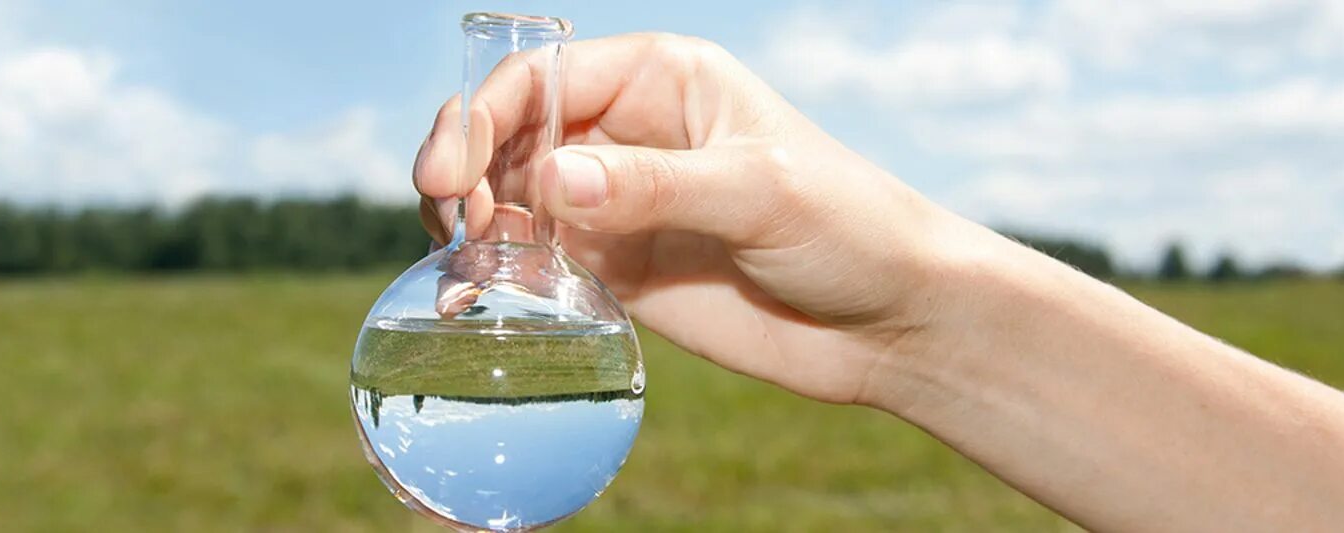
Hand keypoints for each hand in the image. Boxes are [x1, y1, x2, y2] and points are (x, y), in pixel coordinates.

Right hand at [414, 33, 1010, 405]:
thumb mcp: (759, 193)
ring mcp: (615, 203)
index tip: (455, 175)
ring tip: (463, 268)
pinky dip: (492, 275)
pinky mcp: (615, 271)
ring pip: (507, 198)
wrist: (891, 323)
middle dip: (462, 168)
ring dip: (469, 225)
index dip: (482, 117)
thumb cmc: (849, 228)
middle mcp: (625, 132)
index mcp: (660, 79)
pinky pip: (531, 262)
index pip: (539, 79)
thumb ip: (653, 184)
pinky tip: (471, 299)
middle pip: (506, 133)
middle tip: (452, 221)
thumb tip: (550, 178)